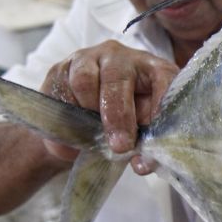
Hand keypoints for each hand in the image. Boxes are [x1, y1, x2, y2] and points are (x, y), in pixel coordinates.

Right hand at [40, 40, 178, 173]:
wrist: (87, 118)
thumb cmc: (127, 120)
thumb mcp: (143, 129)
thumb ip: (146, 144)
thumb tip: (141, 165)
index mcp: (152, 67)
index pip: (163, 76)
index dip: (162, 102)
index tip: (157, 133)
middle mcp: (120, 57)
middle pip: (117, 78)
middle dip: (119, 116)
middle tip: (120, 146)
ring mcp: (87, 59)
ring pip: (84, 81)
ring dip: (89, 115)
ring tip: (94, 139)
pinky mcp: (59, 70)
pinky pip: (58, 93)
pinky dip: (64, 120)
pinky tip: (72, 139)